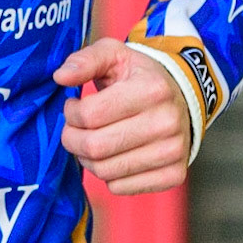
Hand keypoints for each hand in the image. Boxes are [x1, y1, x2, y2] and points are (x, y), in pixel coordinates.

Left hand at [52, 39, 189, 194]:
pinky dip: (108, 175)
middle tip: (73, 129)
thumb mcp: (114, 54)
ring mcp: (173, 152)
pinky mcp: (174, 175)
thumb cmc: (139, 76)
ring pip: (105, 171)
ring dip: (87, 158)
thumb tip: (60, 77)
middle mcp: (166, 123)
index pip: (90, 114)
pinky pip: (121, 188)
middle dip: (72, 139)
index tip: (73, 106)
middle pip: (95, 146)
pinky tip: (113, 155)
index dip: (71, 112)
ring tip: (91, 140)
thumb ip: (85, 60)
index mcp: (151, 89)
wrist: (182, 99)